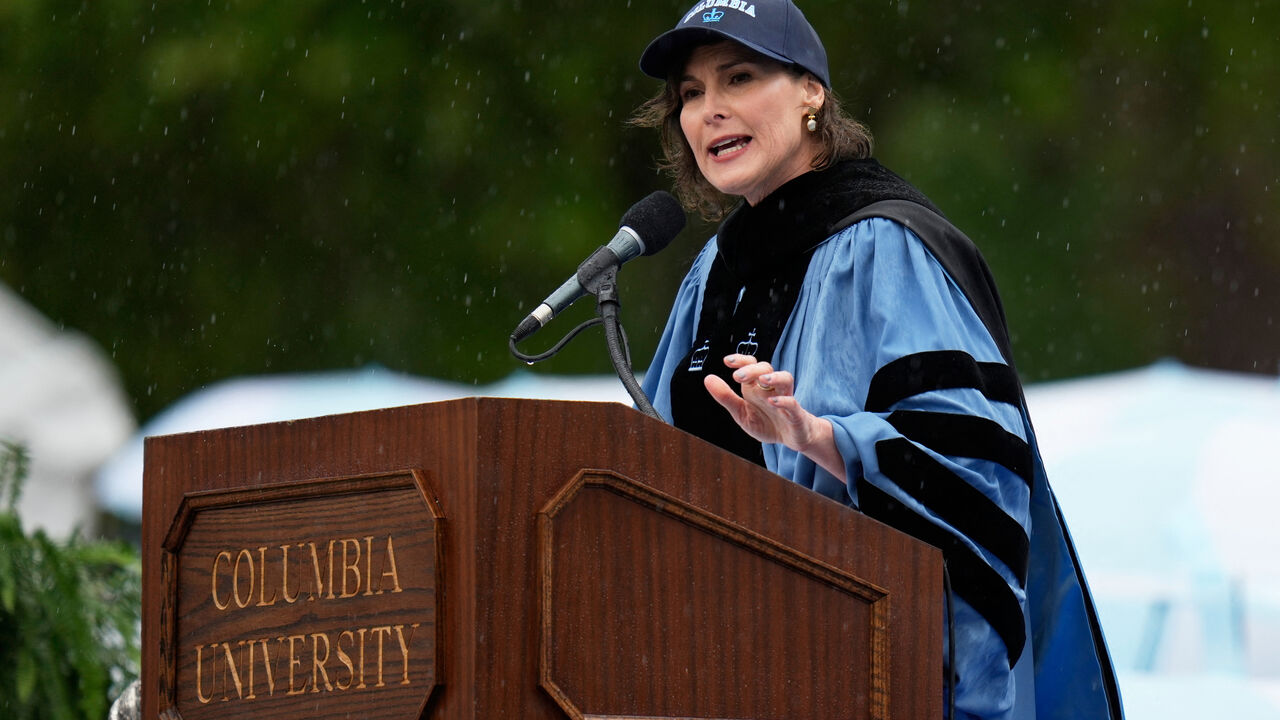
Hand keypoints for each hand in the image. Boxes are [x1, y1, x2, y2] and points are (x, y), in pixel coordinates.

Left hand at [703, 354, 845, 481]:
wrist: (790, 438)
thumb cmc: (766, 422)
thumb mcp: (741, 412)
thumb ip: (726, 397)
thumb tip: (708, 378)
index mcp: (757, 387)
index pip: (751, 365)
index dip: (741, 360)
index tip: (727, 361)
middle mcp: (771, 389)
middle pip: (766, 369)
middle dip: (752, 369)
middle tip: (737, 377)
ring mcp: (785, 399)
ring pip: (786, 379)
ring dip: (774, 377)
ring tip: (762, 380)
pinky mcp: (796, 415)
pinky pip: (792, 403)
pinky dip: (783, 401)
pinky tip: (772, 402)